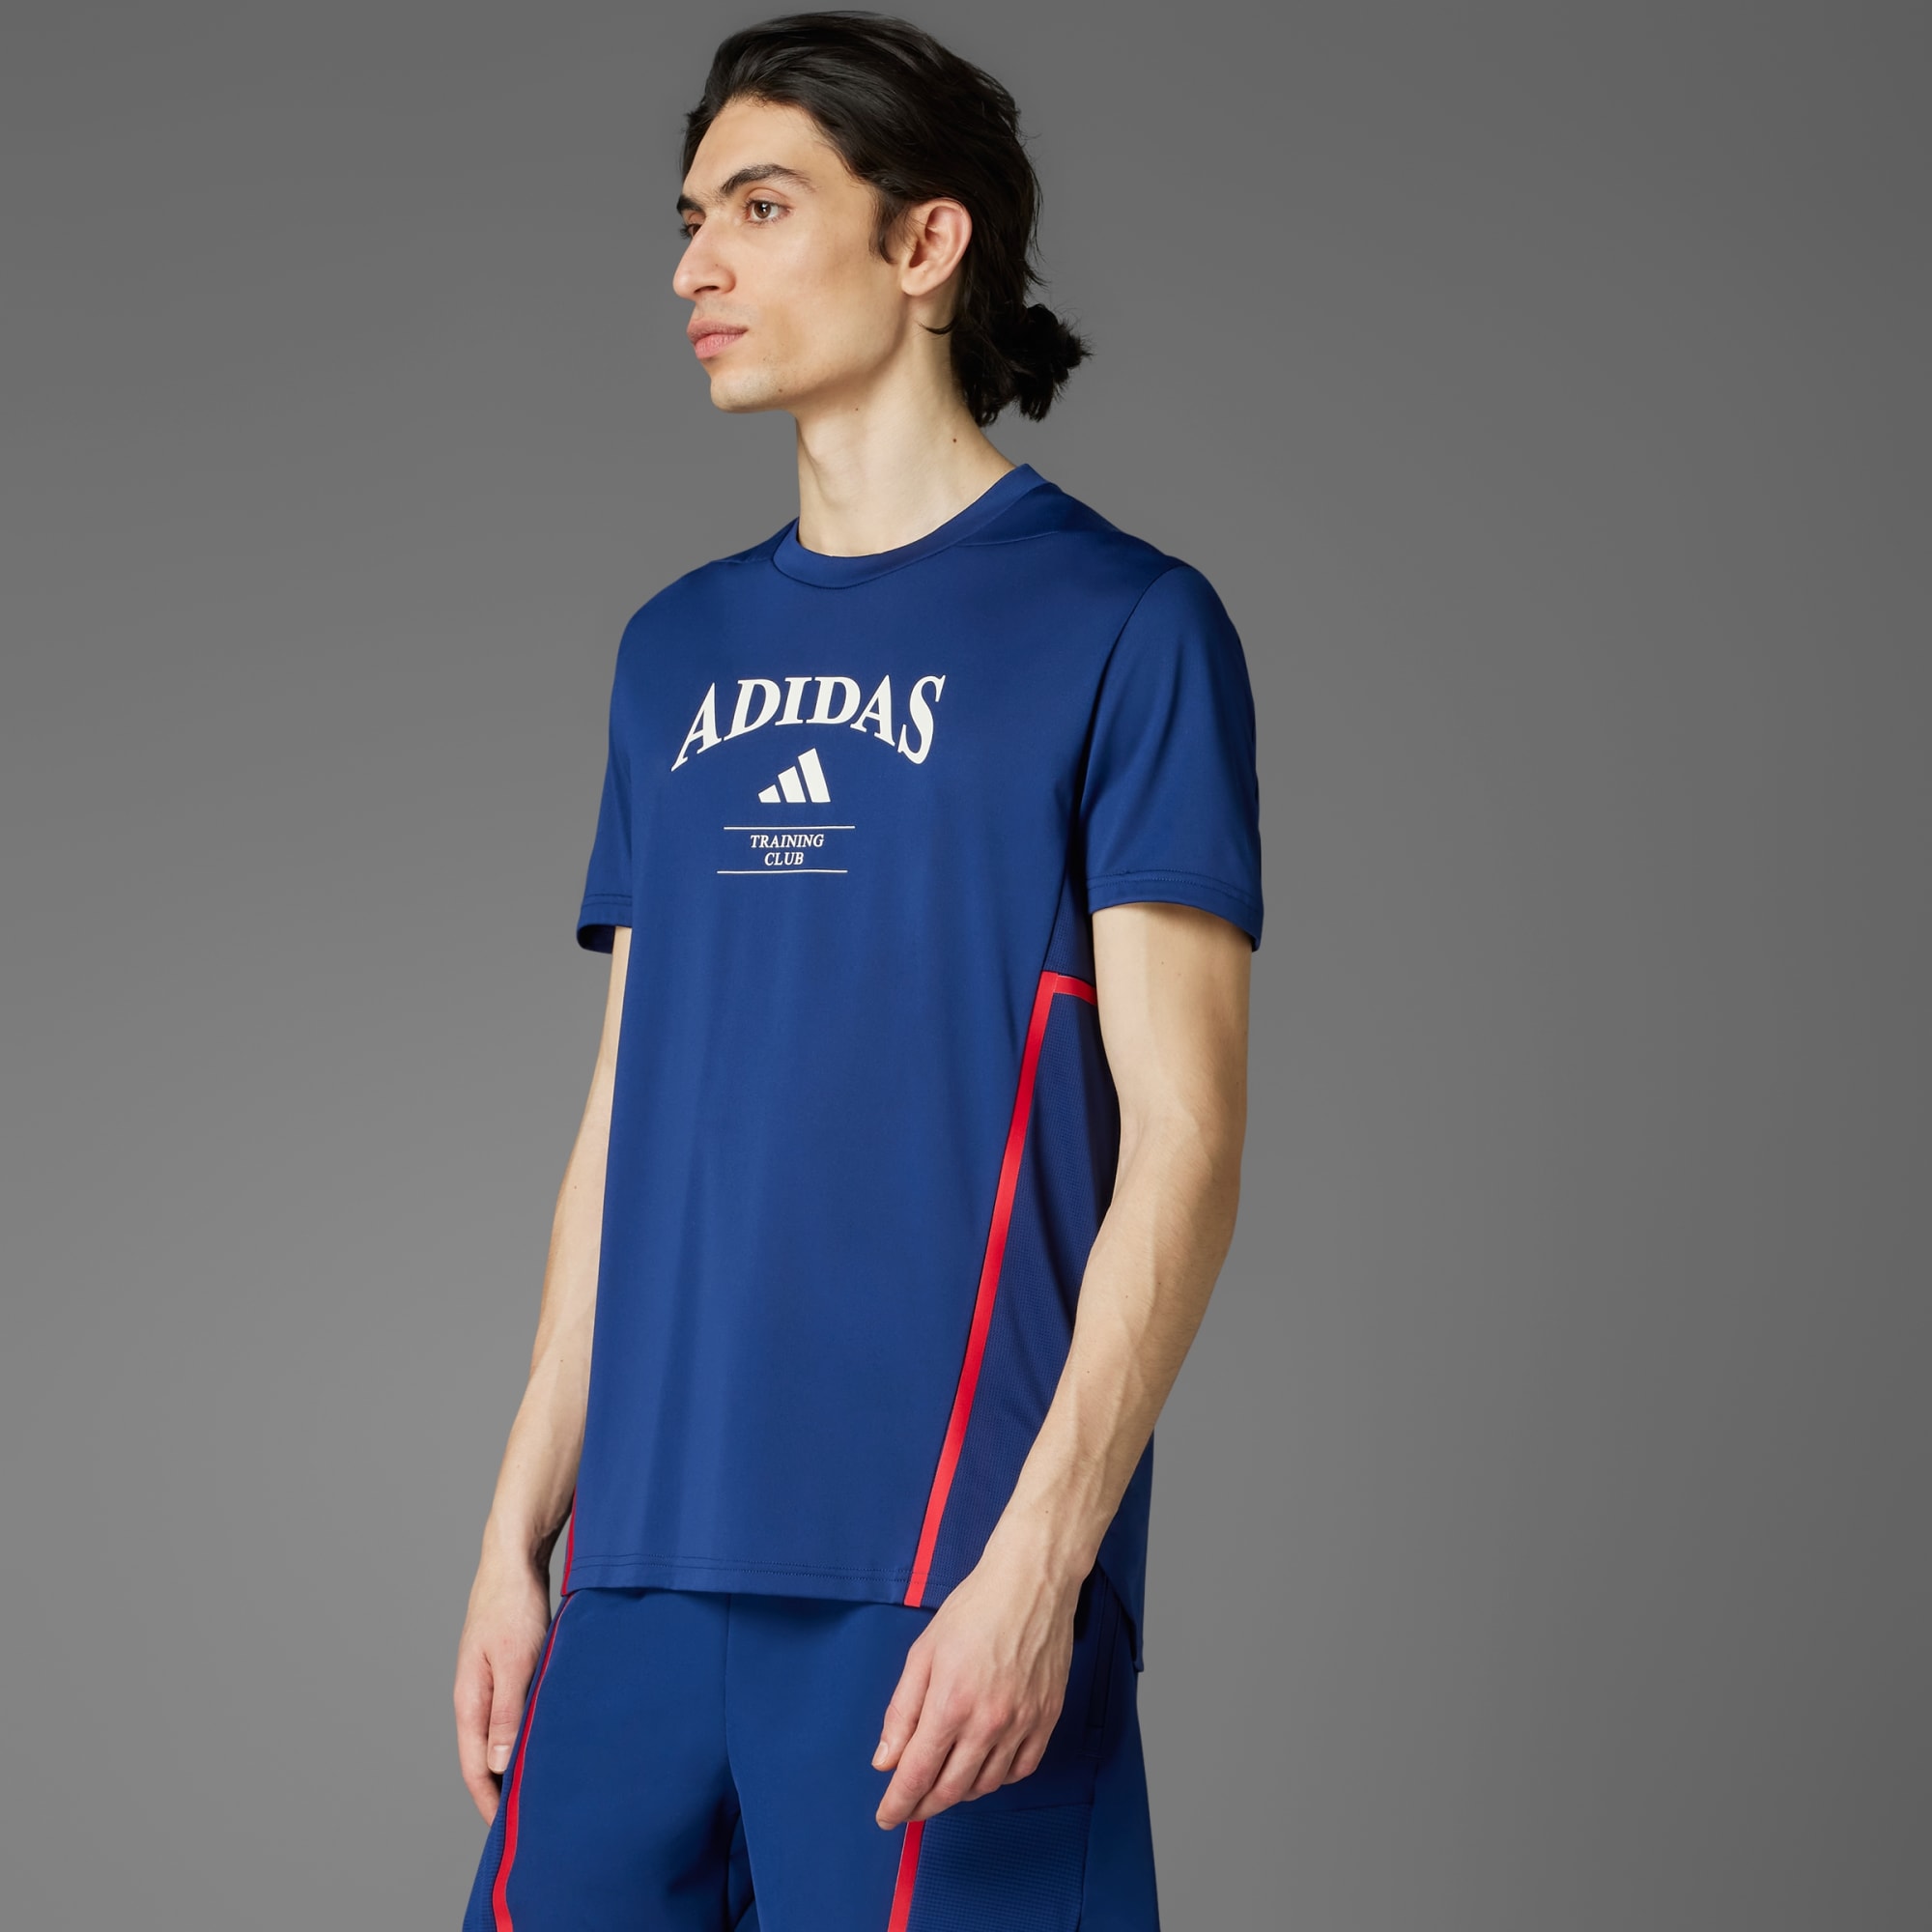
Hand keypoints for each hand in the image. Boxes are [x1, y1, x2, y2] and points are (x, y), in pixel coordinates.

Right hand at [453, 1539, 551, 1820]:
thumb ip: (506, 1712)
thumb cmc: (513, 1605)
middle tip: (531, 1819)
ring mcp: (490, 1681)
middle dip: (502, 1791)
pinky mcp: (507, 1668)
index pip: (475, 1768)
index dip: (490, 1803)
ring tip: (542, 1787)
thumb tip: (498, 1766)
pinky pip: (513, 1712)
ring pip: (499, 1736)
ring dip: (515, 1762)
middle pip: (484, 1758)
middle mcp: (475, 1696)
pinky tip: (547, 1737)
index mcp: (469, 1700)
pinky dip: (525, 1733)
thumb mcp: (514, 1661)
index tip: (510, 1834)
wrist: (514, 1558)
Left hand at [871, 1540, 1082, 1827]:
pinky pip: (1022, 1770)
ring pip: (987, 1785)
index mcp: (950, 1704)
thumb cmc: (973, 1610)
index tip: (886, 1817)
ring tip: (944, 1783)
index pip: (918, 1773)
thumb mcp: (923, 1653)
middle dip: (924, 1805)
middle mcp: (988, 1723)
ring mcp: (1022, 1724)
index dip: (899, 1803)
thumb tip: (886, 1761)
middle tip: (910, 1806)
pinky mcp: (1047, 1719)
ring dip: (960, 1793)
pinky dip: (999, 1779)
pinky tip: (984, 1768)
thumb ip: (902, 1711)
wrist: (1031, 1585)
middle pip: (951, 1789)